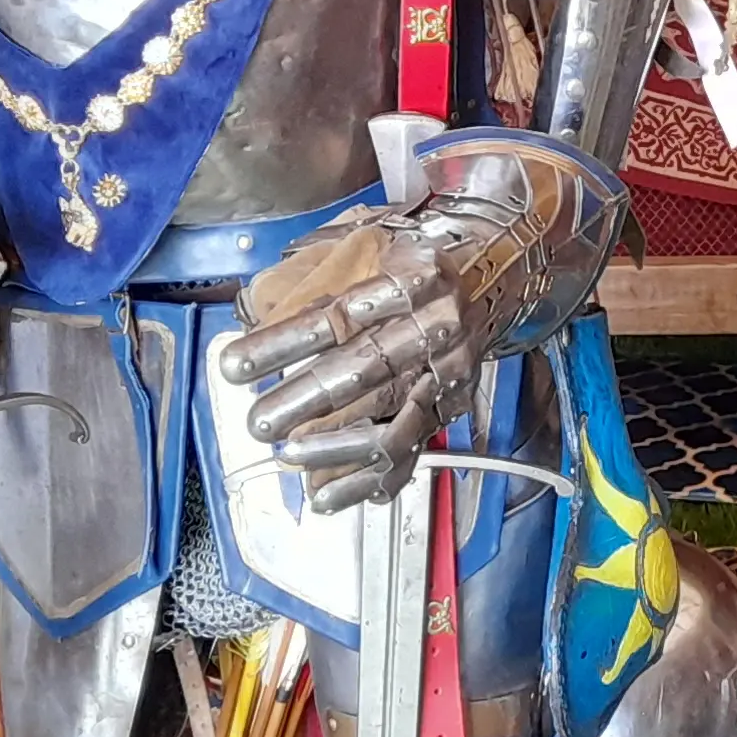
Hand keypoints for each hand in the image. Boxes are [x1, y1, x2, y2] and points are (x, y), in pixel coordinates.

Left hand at [211, 211, 486, 510]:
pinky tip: (335, 496)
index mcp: (414, 276)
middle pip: (367, 366)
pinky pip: (414, 448)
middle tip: (259, 422)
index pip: (338, 313)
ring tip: (291, 459)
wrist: (500, 272)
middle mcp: (437, 324)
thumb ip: (325, 269)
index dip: (285, 341)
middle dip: (307, 398)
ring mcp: (449, 370)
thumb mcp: (376, 240)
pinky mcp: (454, 403)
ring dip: (340, 444)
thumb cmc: (418, 261)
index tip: (236, 364)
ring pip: (395, 417)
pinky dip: (375, 478)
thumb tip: (255, 302)